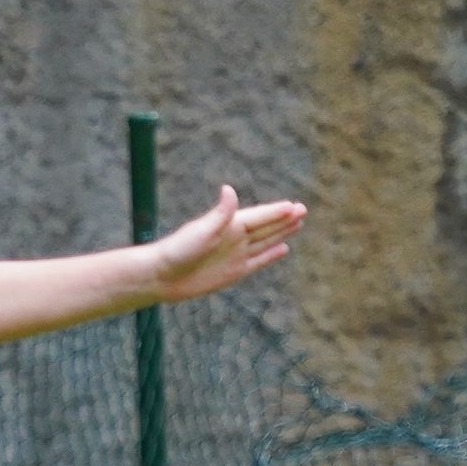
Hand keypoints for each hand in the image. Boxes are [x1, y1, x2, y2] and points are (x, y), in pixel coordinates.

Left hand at [150, 187, 307, 303]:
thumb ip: (221, 213)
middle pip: (267, 226)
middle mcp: (236, 238)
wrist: (163, 276)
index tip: (295, 205)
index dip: (277, 211)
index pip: (260, 216)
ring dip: (282, 232)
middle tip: (303, 209)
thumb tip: (229, 189)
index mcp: (230, 225)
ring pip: (266, 242)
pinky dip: (271, 255)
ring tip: (298, 223)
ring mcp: (236, 255)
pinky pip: (259, 261)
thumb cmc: (180, 250)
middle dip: (285, 218)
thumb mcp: (202, 230)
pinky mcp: (235, 272)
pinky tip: (283, 248)